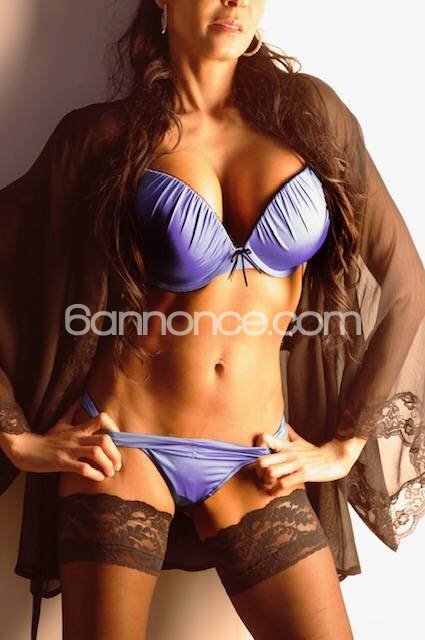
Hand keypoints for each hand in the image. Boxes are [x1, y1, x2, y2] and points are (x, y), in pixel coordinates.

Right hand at [6, 395, 122, 481]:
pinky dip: (94, 474)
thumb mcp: (62, 422)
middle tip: (117, 465)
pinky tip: (98, 478)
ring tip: (110, 473)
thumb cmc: (46, 438)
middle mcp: (76, 438)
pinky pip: (83, 468)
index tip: (117, 439)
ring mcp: (70, 450)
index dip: (113, 427)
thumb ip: (73, 411)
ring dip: (107, 464)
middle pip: (104, 440)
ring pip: (96, 453)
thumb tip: (81, 396)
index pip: (101, 419)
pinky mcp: (62, 463)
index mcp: (78, 428)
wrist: (25, 449)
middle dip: (115, 454)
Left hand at [254, 422, 354, 494]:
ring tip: (269, 485)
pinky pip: (284, 483)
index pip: (265, 438)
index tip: (257, 457)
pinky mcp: (303, 474)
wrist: (335, 459)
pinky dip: (276, 490)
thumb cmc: (315, 453)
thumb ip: (289, 434)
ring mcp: (296, 464)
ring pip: (271, 472)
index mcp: (286, 446)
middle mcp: (288, 454)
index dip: (257, 447)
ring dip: (266, 482)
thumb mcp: (300, 441)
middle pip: (262, 460)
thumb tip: (282, 425)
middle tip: (261, 477)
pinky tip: (276, 492)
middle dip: (257, 472)